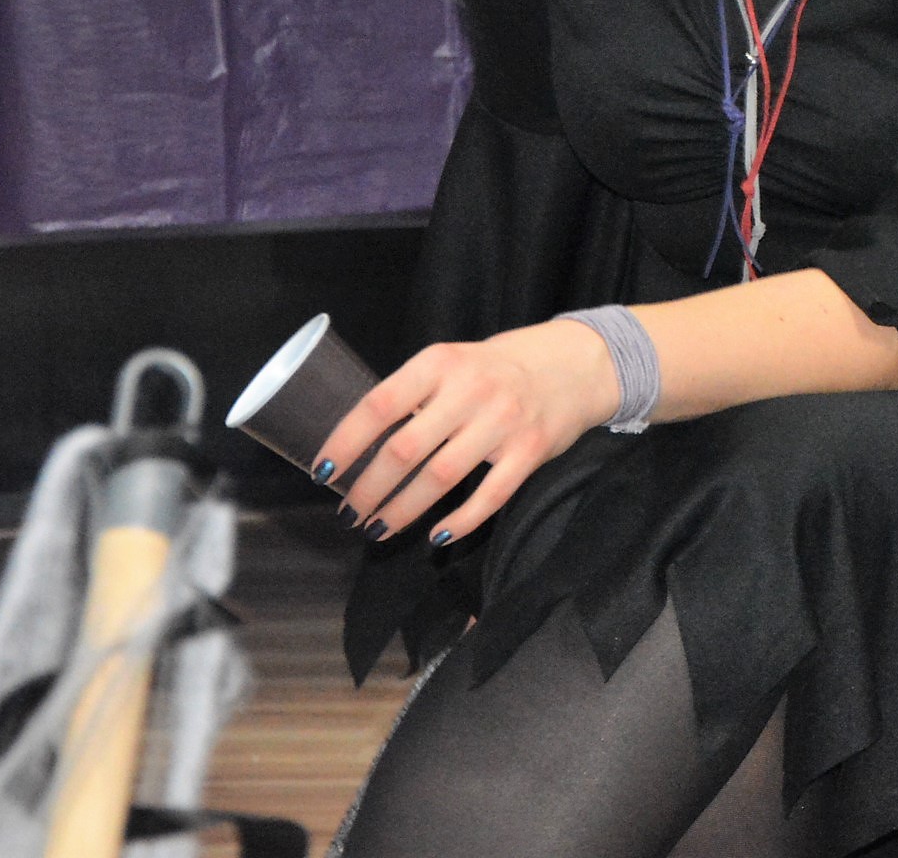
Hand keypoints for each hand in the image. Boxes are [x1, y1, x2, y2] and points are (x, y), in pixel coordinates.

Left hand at [316, 320, 622, 547]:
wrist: (575, 364)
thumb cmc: (497, 369)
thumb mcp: (453, 364)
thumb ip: (415, 396)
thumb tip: (359, 446)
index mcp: (441, 363)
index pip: (380, 405)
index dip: (345, 442)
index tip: (322, 472)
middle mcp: (471, 389)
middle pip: (405, 450)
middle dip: (369, 489)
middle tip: (350, 512)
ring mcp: (504, 421)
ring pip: (440, 478)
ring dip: (402, 510)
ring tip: (379, 527)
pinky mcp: (530, 450)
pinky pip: (489, 496)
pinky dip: (458, 521)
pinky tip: (436, 533)